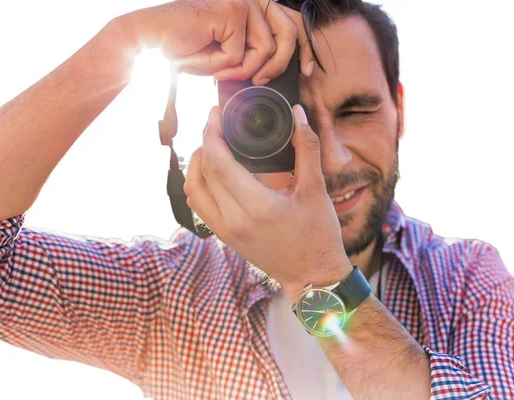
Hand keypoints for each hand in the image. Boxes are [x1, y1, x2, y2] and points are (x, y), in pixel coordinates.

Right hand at [116, 0, 314, 84]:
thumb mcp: (229, 56)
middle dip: (280, 65)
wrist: (152, 39)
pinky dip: (224, 66)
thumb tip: (276, 72)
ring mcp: (243, 1)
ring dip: (243, 69)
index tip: (308, 72)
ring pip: (266, 48)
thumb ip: (254, 57)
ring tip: (220, 70)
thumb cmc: (188, 48)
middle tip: (260, 81)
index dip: (305, 49)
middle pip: (289, 33)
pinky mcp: (231, 9)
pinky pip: (241, 53)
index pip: (293, 23)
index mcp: (256, 8)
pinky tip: (208, 62)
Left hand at [183, 105, 352, 298]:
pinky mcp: (225, 237)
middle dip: (205, 141)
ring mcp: (226, 231)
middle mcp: (234, 220)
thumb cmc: (318, 235)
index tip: (215, 114)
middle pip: (204, 172)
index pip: (219, 163)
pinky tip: (211, 171)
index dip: (212, 134)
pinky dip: (199, 184)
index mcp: (256, 206)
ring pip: (194, 190)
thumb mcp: (316, 189)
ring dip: (197, 163)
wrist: (313, 277)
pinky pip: (199, 205)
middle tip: (215, 122)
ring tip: (210, 144)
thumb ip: (306, 148)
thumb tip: (298, 114)